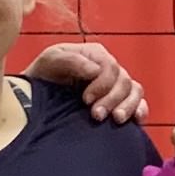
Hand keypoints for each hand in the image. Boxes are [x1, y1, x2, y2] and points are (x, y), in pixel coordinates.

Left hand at [27, 39, 148, 124]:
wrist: (34, 99)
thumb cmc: (42, 76)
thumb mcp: (50, 61)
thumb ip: (71, 61)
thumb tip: (95, 70)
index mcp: (95, 55)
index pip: (110, 67)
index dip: (102, 84)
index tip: (85, 100)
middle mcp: (108, 68)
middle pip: (123, 81)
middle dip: (111, 99)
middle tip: (96, 115)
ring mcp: (115, 86)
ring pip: (134, 91)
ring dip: (127, 106)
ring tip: (116, 120)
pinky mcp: (119, 102)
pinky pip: (139, 103)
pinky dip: (140, 110)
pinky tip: (136, 121)